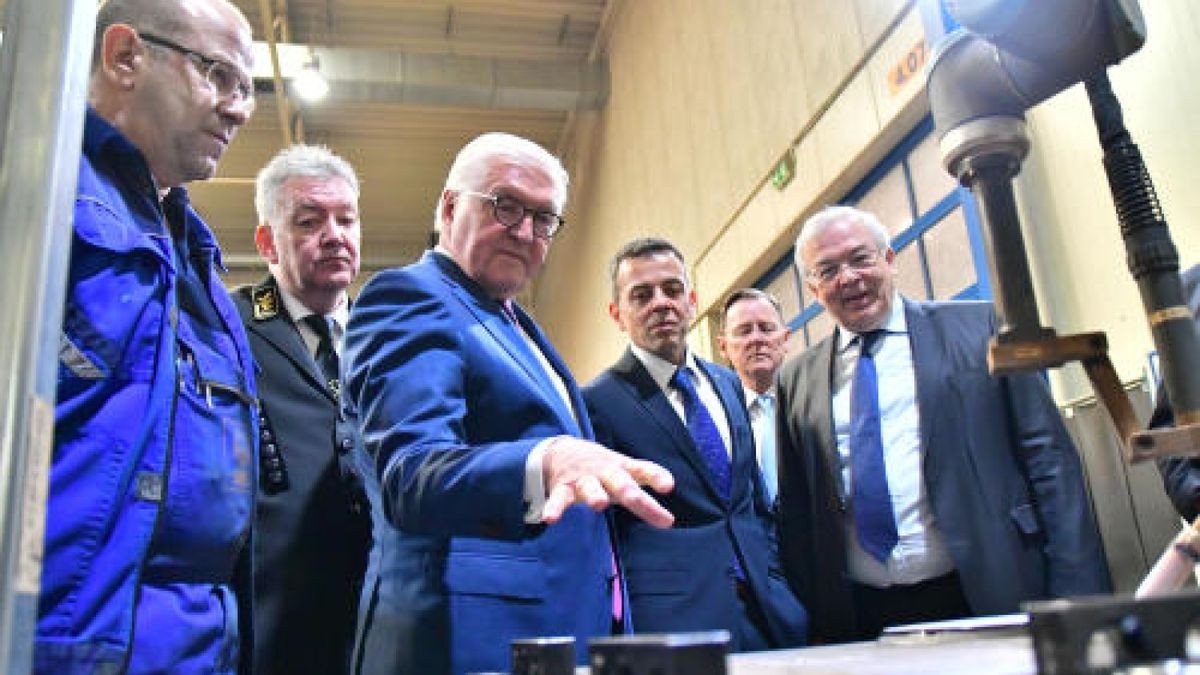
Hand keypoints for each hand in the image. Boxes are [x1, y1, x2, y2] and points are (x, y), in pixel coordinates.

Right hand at [541, 437, 674, 527]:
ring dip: (594, 495)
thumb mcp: (624, 469)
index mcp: (621, 467)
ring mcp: (583, 480)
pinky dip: (554, 508)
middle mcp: (604, 472)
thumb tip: (670, 506)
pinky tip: (550, 519)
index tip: (668, 486)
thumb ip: (647, 480)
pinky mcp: (562, 488)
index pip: (642, 470)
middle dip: (630, 494)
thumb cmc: (600, 467)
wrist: (559, 451)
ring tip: (599, 504)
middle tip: (637, 501)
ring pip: (590, 488)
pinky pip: (558, 499)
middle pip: (620, 483)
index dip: (655, 476)